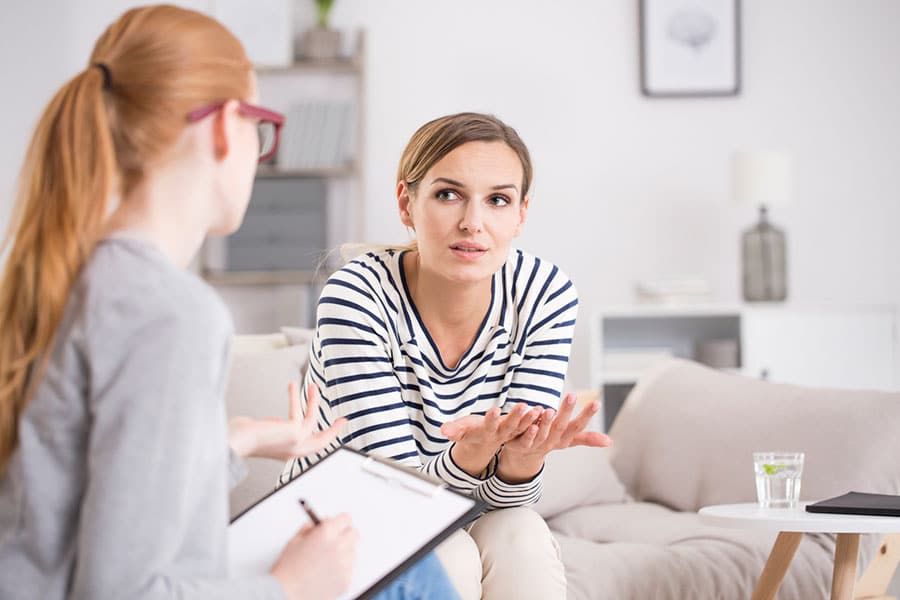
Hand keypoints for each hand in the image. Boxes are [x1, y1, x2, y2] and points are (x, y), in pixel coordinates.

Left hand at [228, 382, 345, 460]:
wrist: (237, 440)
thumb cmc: (243, 437)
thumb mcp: (265, 434)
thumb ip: (275, 429)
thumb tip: (276, 421)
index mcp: (288, 453)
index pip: (311, 448)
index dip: (323, 438)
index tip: (330, 430)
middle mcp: (295, 450)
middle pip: (323, 442)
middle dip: (334, 431)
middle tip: (343, 421)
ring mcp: (296, 443)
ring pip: (313, 421)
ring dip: (314, 401)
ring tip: (313, 386)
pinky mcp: (296, 432)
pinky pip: (302, 411)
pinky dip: (298, 396)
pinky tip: (293, 385)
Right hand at [271, 514, 357, 599]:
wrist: (286, 594)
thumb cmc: (287, 570)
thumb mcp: (294, 541)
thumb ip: (310, 528)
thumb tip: (319, 524)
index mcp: (326, 533)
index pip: (346, 519)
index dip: (339, 521)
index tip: (336, 524)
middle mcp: (339, 547)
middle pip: (354, 533)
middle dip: (344, 534)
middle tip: (333, 541)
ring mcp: (345, 564)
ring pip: (353, 551)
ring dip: (344, 551)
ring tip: (326, 560)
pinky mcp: (346, 580)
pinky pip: (350, 568)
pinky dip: (342, 568)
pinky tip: (327, 572)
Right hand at [440, 404, 541, 476]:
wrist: (482, 443)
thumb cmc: (471, 432)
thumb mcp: (460, 431)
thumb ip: (453, 430)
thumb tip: (443, 430)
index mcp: (486, 432)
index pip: (488, 426)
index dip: (491, 419)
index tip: (495, 410)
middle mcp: (500, 434)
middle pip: (509, 427)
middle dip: (516, 417)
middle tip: (523, 406)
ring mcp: (511, 433)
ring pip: (522, 427)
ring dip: (530, 419)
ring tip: (538, 409)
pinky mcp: (518, 430)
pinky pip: (529, 425)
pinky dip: (537, 419)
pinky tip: (544, 410)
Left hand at [498, 393, 612, 481]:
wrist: (524, 456)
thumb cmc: (550, 441)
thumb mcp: (568, 439)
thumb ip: (587, 438)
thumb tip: (610, 442)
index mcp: (564, 438)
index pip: (578, 426)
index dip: (586, 415)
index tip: (597, 403)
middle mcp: (552, 442)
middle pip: (561, 427)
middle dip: (566, 412)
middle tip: (572, 395)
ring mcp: (537, 444)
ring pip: (543, 433)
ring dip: (547, 422)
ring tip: (551, 409)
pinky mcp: (521, 444)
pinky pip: (525, 438)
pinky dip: (528, 430)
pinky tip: (529, 419)